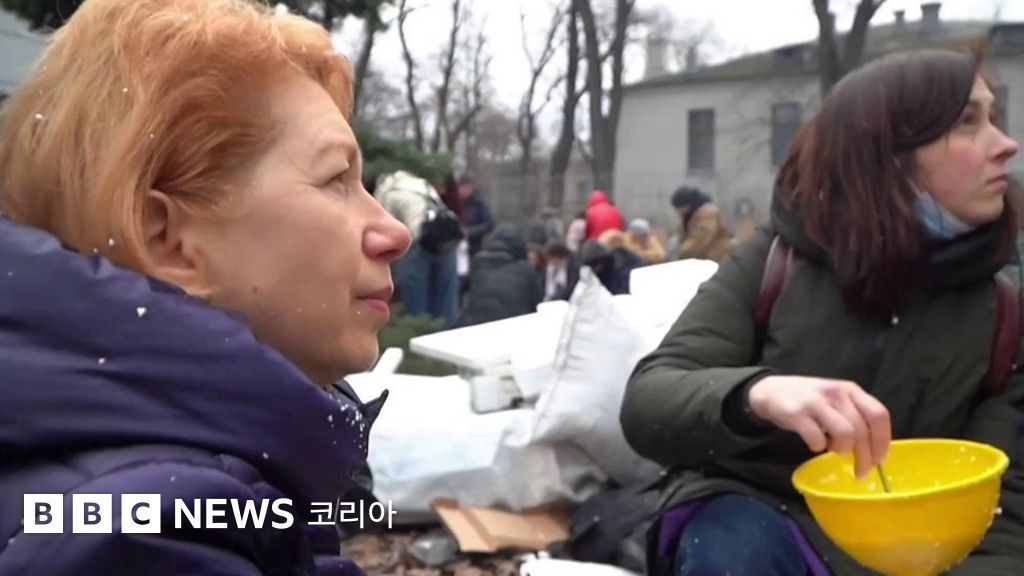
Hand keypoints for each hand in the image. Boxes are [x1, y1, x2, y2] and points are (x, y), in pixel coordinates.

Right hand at [747, 375, 891, 477]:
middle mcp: (836, 393)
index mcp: (851, 390)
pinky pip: (817, 439)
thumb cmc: (809, 400)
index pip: (878, 415)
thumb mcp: (836, 399)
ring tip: (832, 449)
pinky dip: (818, 447)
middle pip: (862, 430)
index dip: (882, 441)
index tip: (879, 460)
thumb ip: (854, 416)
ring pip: (845, 434)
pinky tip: (814, 443)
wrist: (771, 390)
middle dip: (865, 457)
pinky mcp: (797, 413)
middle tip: (861, 472)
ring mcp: (816, 402)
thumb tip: (873, 450)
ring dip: (842, 450)